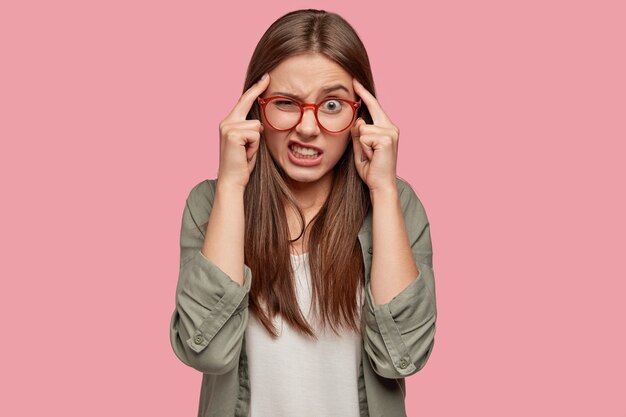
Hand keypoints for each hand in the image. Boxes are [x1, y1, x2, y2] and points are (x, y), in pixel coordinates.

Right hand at [217, 73, 269, 189]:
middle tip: (268, 76)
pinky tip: (246, 154)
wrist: (232, 181)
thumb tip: (260, 122)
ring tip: (248, 153)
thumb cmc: (242, 165)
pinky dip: (255, 146)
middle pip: (247, 103)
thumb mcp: (249, 144)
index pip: (243, 102)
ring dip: (257, 142)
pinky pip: (255, 133)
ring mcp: (227, 127)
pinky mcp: (232, 134)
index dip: (255, 90)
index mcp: (229, 123)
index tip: (265, 77)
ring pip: (256, 125)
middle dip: (258, 90)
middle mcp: (226, 122)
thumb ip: (252, 130)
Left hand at [350, 77, 399, 192]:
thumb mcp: (361, 148)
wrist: (381, 185)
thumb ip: (358, 133)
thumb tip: (357, 120)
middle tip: (365, 140)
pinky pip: (364, 136)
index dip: (364, 94)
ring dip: (362, 144)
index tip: (354, 81)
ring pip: (362, 128)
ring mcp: (390, 132)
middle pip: (367, 115)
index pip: (374, 106)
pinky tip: (372, 157)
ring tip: (370, 157)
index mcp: (387, 128)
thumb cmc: (371, 169)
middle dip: (362, 129)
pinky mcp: (387, 139)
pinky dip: (364, 148)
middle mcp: (391, 127)